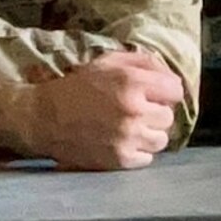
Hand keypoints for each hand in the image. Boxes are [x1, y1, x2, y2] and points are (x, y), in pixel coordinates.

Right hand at [27, 50, 183, 169]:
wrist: (44, 117)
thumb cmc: (78, 86)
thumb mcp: (108, 61)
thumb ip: (144, 63)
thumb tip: (173, 78)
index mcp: (132, 82)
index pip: (176, 90)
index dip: (165, 92)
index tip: (154, 94)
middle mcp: (134, 111)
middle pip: (168, 117)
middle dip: (155, 113)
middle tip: (136, 112)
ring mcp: (127, 137)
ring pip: (161, 140)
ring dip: (148, 134)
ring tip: (128, 128)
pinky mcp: (120, 159)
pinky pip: (147, 158)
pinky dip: (137, 151)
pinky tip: (120, 142)